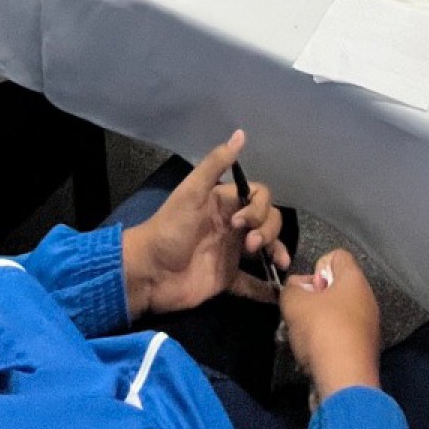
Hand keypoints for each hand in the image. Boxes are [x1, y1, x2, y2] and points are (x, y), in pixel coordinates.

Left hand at [120, 131, 288, 318]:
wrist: (149, 272)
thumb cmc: (170, 229)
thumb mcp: (191, 193)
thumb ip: (215, 165)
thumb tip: (240, 133)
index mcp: (224, 203)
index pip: (259, 198)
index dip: (259, 208)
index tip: (242, 222)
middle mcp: (232, 226)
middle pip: (268, 222)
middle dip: (269, 231)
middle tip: (250, 246)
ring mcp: (231, 253)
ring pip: (266, 249)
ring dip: (277, 253)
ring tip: (278, 265)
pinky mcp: (228, 280)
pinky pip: (253, 284)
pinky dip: (267, 289)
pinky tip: (279, 294)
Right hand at [279, 250, 381, 400]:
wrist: (346, 382)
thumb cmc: (322, 331)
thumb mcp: (294, 303)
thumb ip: (291, 289)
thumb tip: (297, 289)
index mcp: (355, 280)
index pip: (337, 256)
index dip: (317, 267)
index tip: (308, 289)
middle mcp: (367, 299)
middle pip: (335, 287)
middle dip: (313, 298)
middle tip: (299, 315)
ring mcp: (368, 327)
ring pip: (336, 314)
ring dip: (317, 323)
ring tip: (302, 339)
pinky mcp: (364, 350)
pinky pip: (342, 336)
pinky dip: (327, 342)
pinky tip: (314, 356)